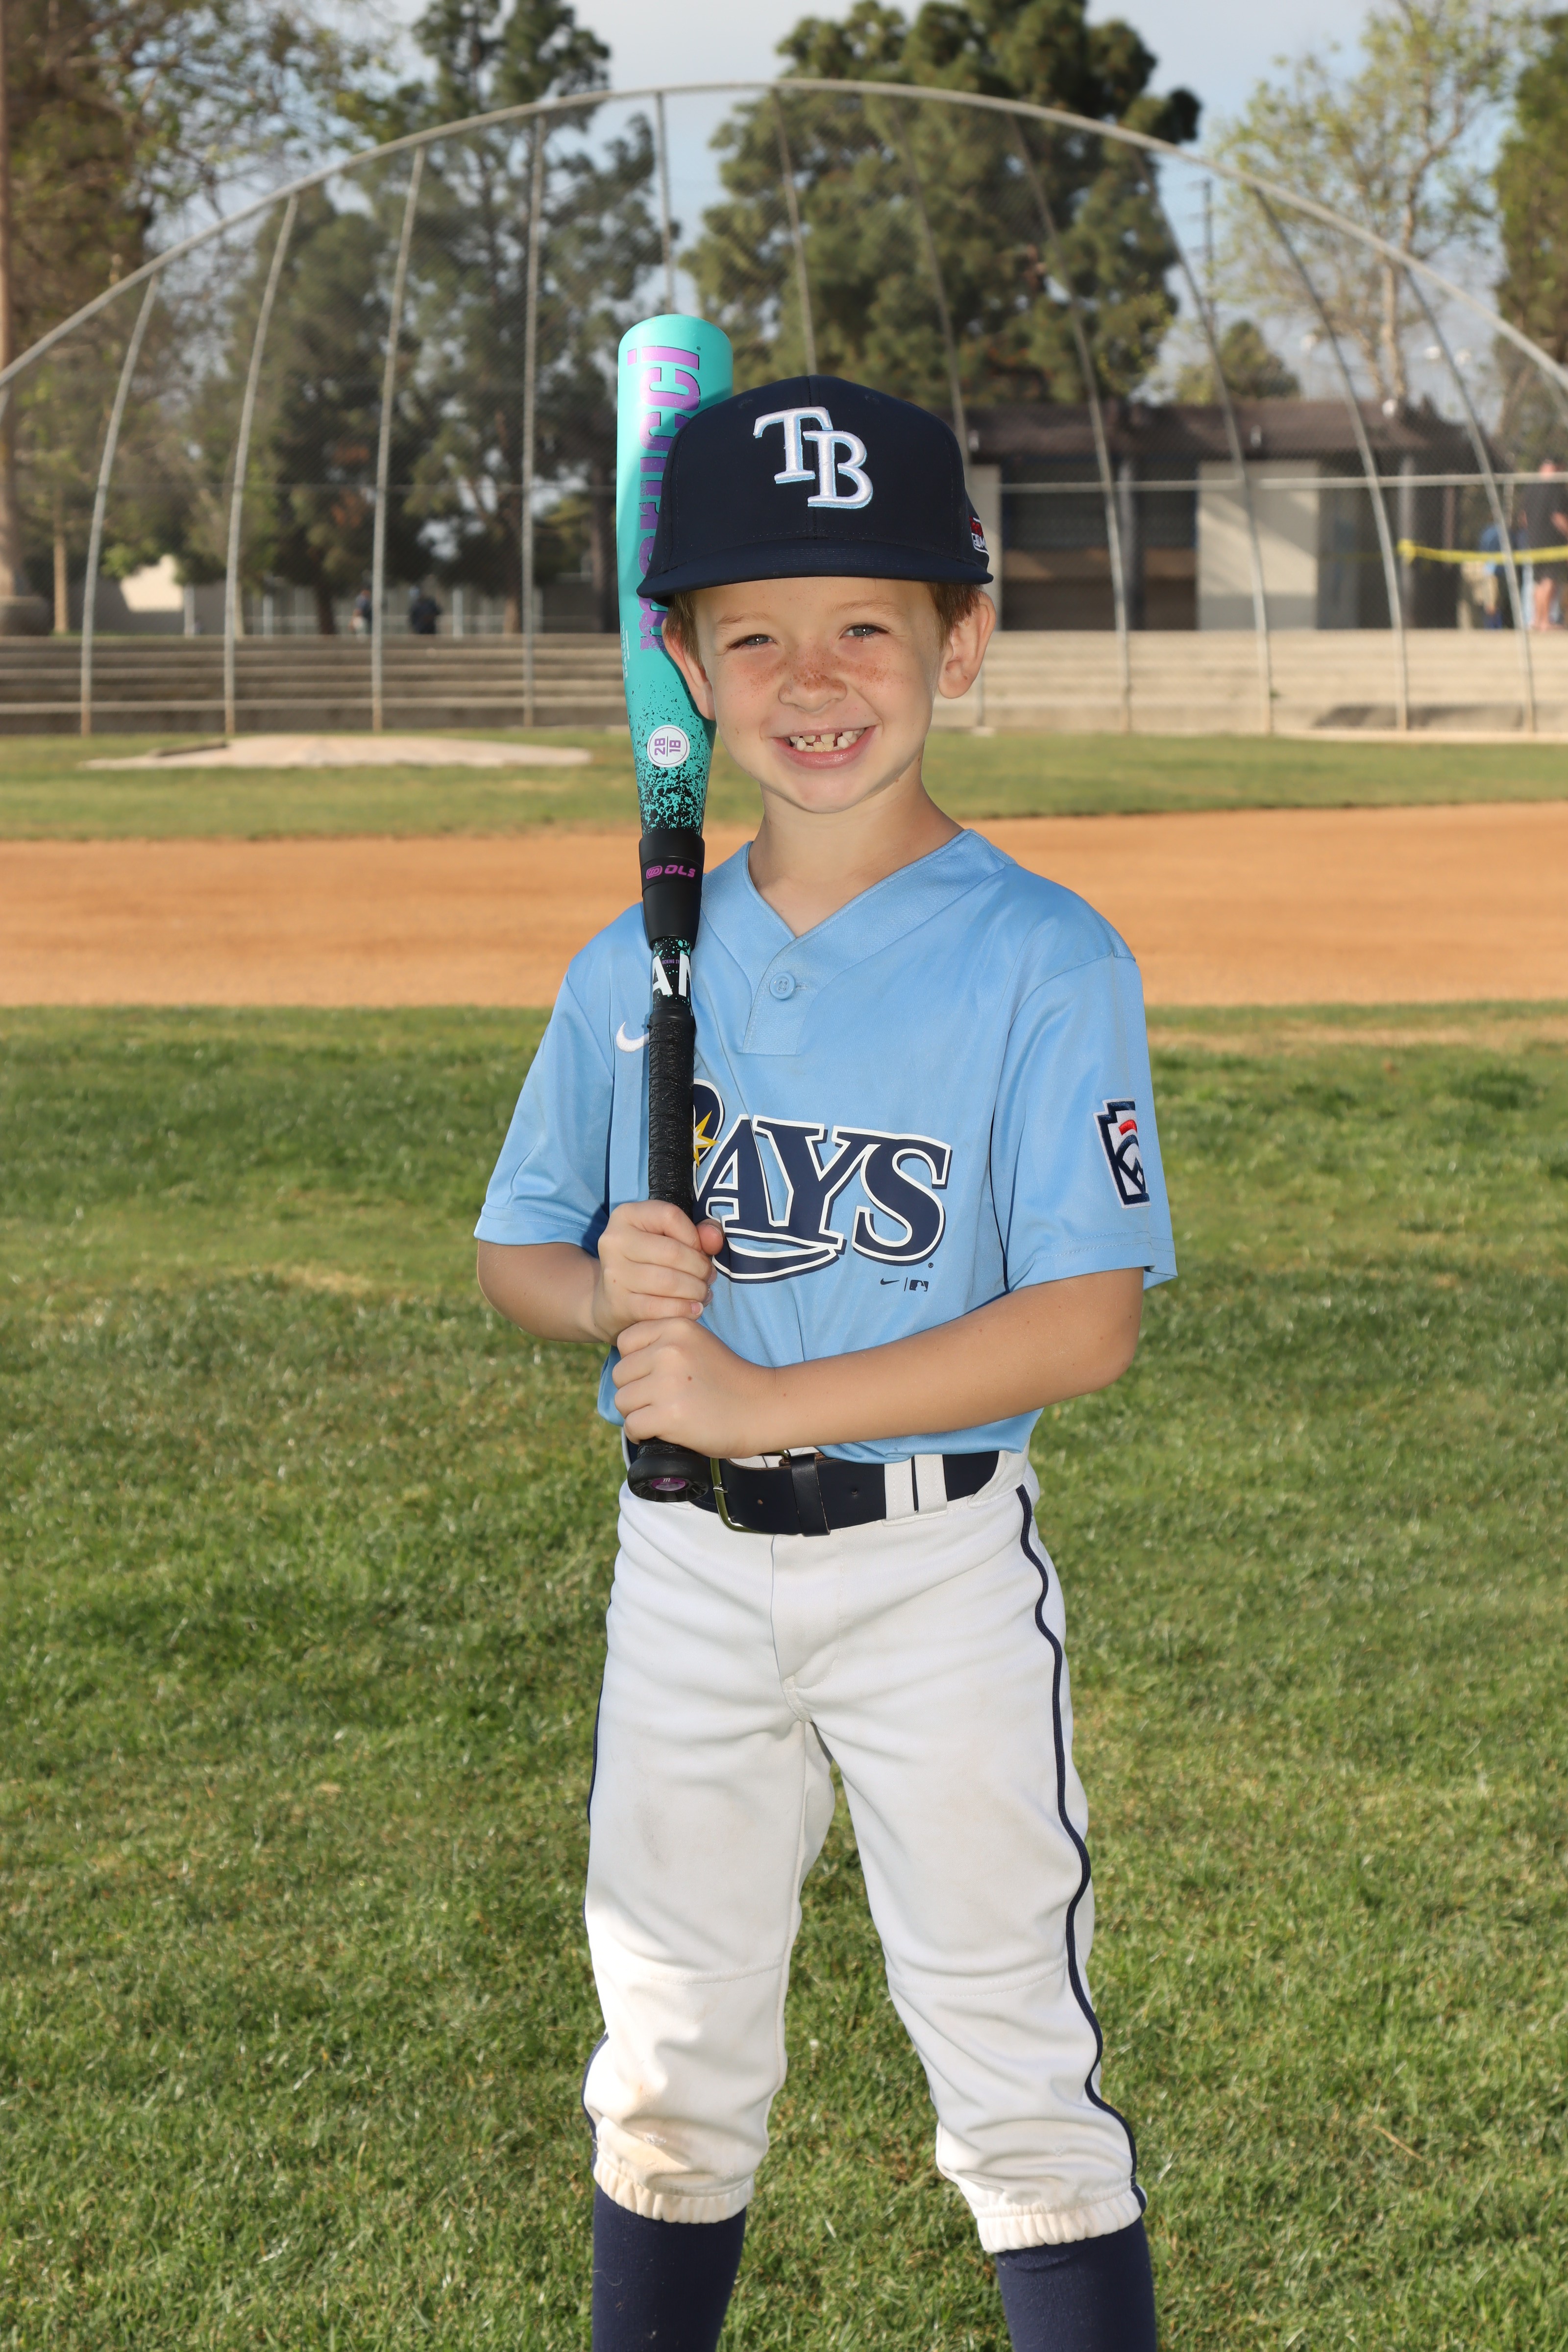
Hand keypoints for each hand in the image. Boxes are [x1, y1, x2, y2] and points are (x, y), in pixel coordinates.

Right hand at [591, 1201, 724, 1343]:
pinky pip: (659, 1308)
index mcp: (626, 1215)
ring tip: (702, 1294)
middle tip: (709, 1279)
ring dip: (695, 1291)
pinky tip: (693, 1309)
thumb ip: (699, 1233)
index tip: (701, 1252)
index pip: (670, 1216)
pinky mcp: (618, 1303)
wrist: (612, 1299)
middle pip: (673, 1252)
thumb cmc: (649, 1262)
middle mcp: (614, 1240)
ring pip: (669, 1282)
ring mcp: (614, 1272)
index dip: (694, 1236)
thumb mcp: (670, 1238)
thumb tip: (716, 1239)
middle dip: (700, 1269)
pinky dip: (683, 1310)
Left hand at [612, 1317, 778, 1458]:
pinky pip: (632, 1426)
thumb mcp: (698, 1344)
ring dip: (638, 1413)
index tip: (656, 1377)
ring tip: (664, 1416)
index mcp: (676, 1327)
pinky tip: (662, 1432)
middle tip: (662, 1401)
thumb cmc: (729, 1380)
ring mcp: (667, 1383)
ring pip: (622, 1401)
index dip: (636, 1364)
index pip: (625, 1342)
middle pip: (620, 1374)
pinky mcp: (669, 1415)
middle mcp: (668, 1350)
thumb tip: (625, 1364)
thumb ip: (664, 1344)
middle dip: (635, 1391)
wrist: (763, 1408)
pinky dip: (642, 1434)